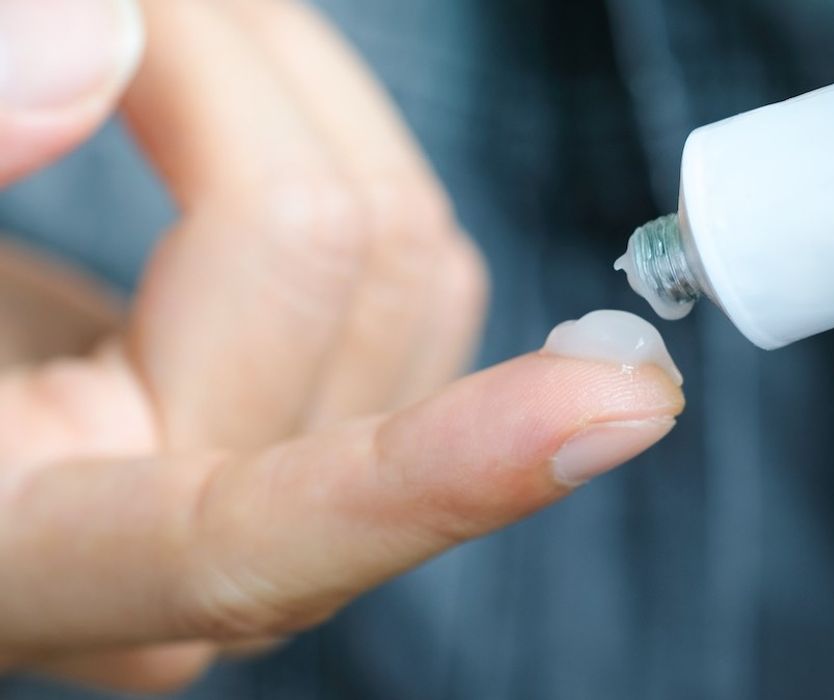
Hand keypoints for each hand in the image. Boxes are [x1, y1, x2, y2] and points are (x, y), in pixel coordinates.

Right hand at [0, 0, 683, 691]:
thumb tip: (101, 40)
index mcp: (33, 555)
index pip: (259, 543)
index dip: (443, 474)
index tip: (632, 402)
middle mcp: (189, 563)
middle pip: (343, 258)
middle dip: (244, 62)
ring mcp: (271, 489)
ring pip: (412, 253)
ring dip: (306, 90)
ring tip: (170, 29)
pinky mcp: (315, 420)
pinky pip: (415, 276)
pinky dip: (347, 150)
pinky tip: (257, 111)